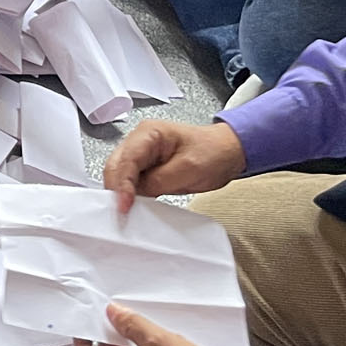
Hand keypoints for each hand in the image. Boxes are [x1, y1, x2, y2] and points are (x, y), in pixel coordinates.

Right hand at [101, 119, 248, 212]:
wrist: (229, 152)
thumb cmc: (214, 152)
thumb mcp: (188, 169)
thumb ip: (158, 181)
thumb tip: (135, 195)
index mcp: (149, 133)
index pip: (126, 160)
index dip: (122, 184)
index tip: (124, 206)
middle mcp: (140, 141)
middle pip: (116, 166)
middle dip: (115, 189)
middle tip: (120, 213)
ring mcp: (142, 154)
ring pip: (120, 174)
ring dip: (120, 193)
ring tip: (125, 213)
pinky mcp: (147, 167)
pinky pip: (132, 181)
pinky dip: (130, 194)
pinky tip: (133, 207)